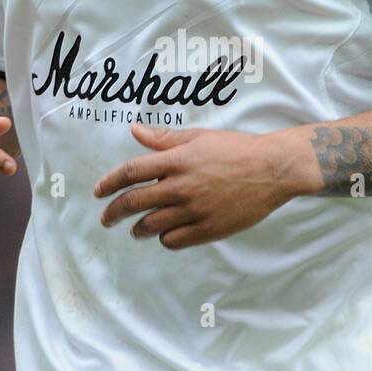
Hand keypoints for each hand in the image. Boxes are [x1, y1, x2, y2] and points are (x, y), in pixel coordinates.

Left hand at [93, 121, 293, 249]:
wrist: (273, 170)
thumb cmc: (237, 149)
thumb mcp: (199, 137)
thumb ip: (165, 138)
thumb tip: (135, 130)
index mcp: (177, 160)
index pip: (131, 172)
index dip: (109, 183)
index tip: (98, 192)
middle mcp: (182, 186)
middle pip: (134, 202)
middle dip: (114, 212)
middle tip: (106, 218)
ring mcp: (195, 210)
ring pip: (151, 225)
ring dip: (137, 229)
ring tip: (136, 229)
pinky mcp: (209, 229)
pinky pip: (174, 241)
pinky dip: (164, 238)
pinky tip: (165, 233)